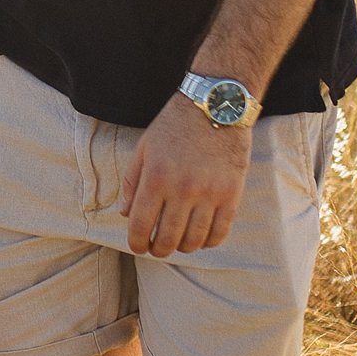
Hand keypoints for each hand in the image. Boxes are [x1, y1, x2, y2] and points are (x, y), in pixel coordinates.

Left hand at [121, 101, 250, 258]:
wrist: (216, 105)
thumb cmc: (175, 126)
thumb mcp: (145, 148)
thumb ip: (132, 182)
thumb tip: (125, 214)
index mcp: (156, 178)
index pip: (140, 226)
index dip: (136, 243)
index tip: (138, 247)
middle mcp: (182, 189)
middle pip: (167, 239)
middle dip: (158, 250)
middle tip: (157, 249)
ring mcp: (209, 194)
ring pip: (194, 241)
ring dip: (183, 248)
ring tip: (179, 243)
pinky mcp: (231, 194)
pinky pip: (220, 232)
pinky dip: (209, 242)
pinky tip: (202, 237)